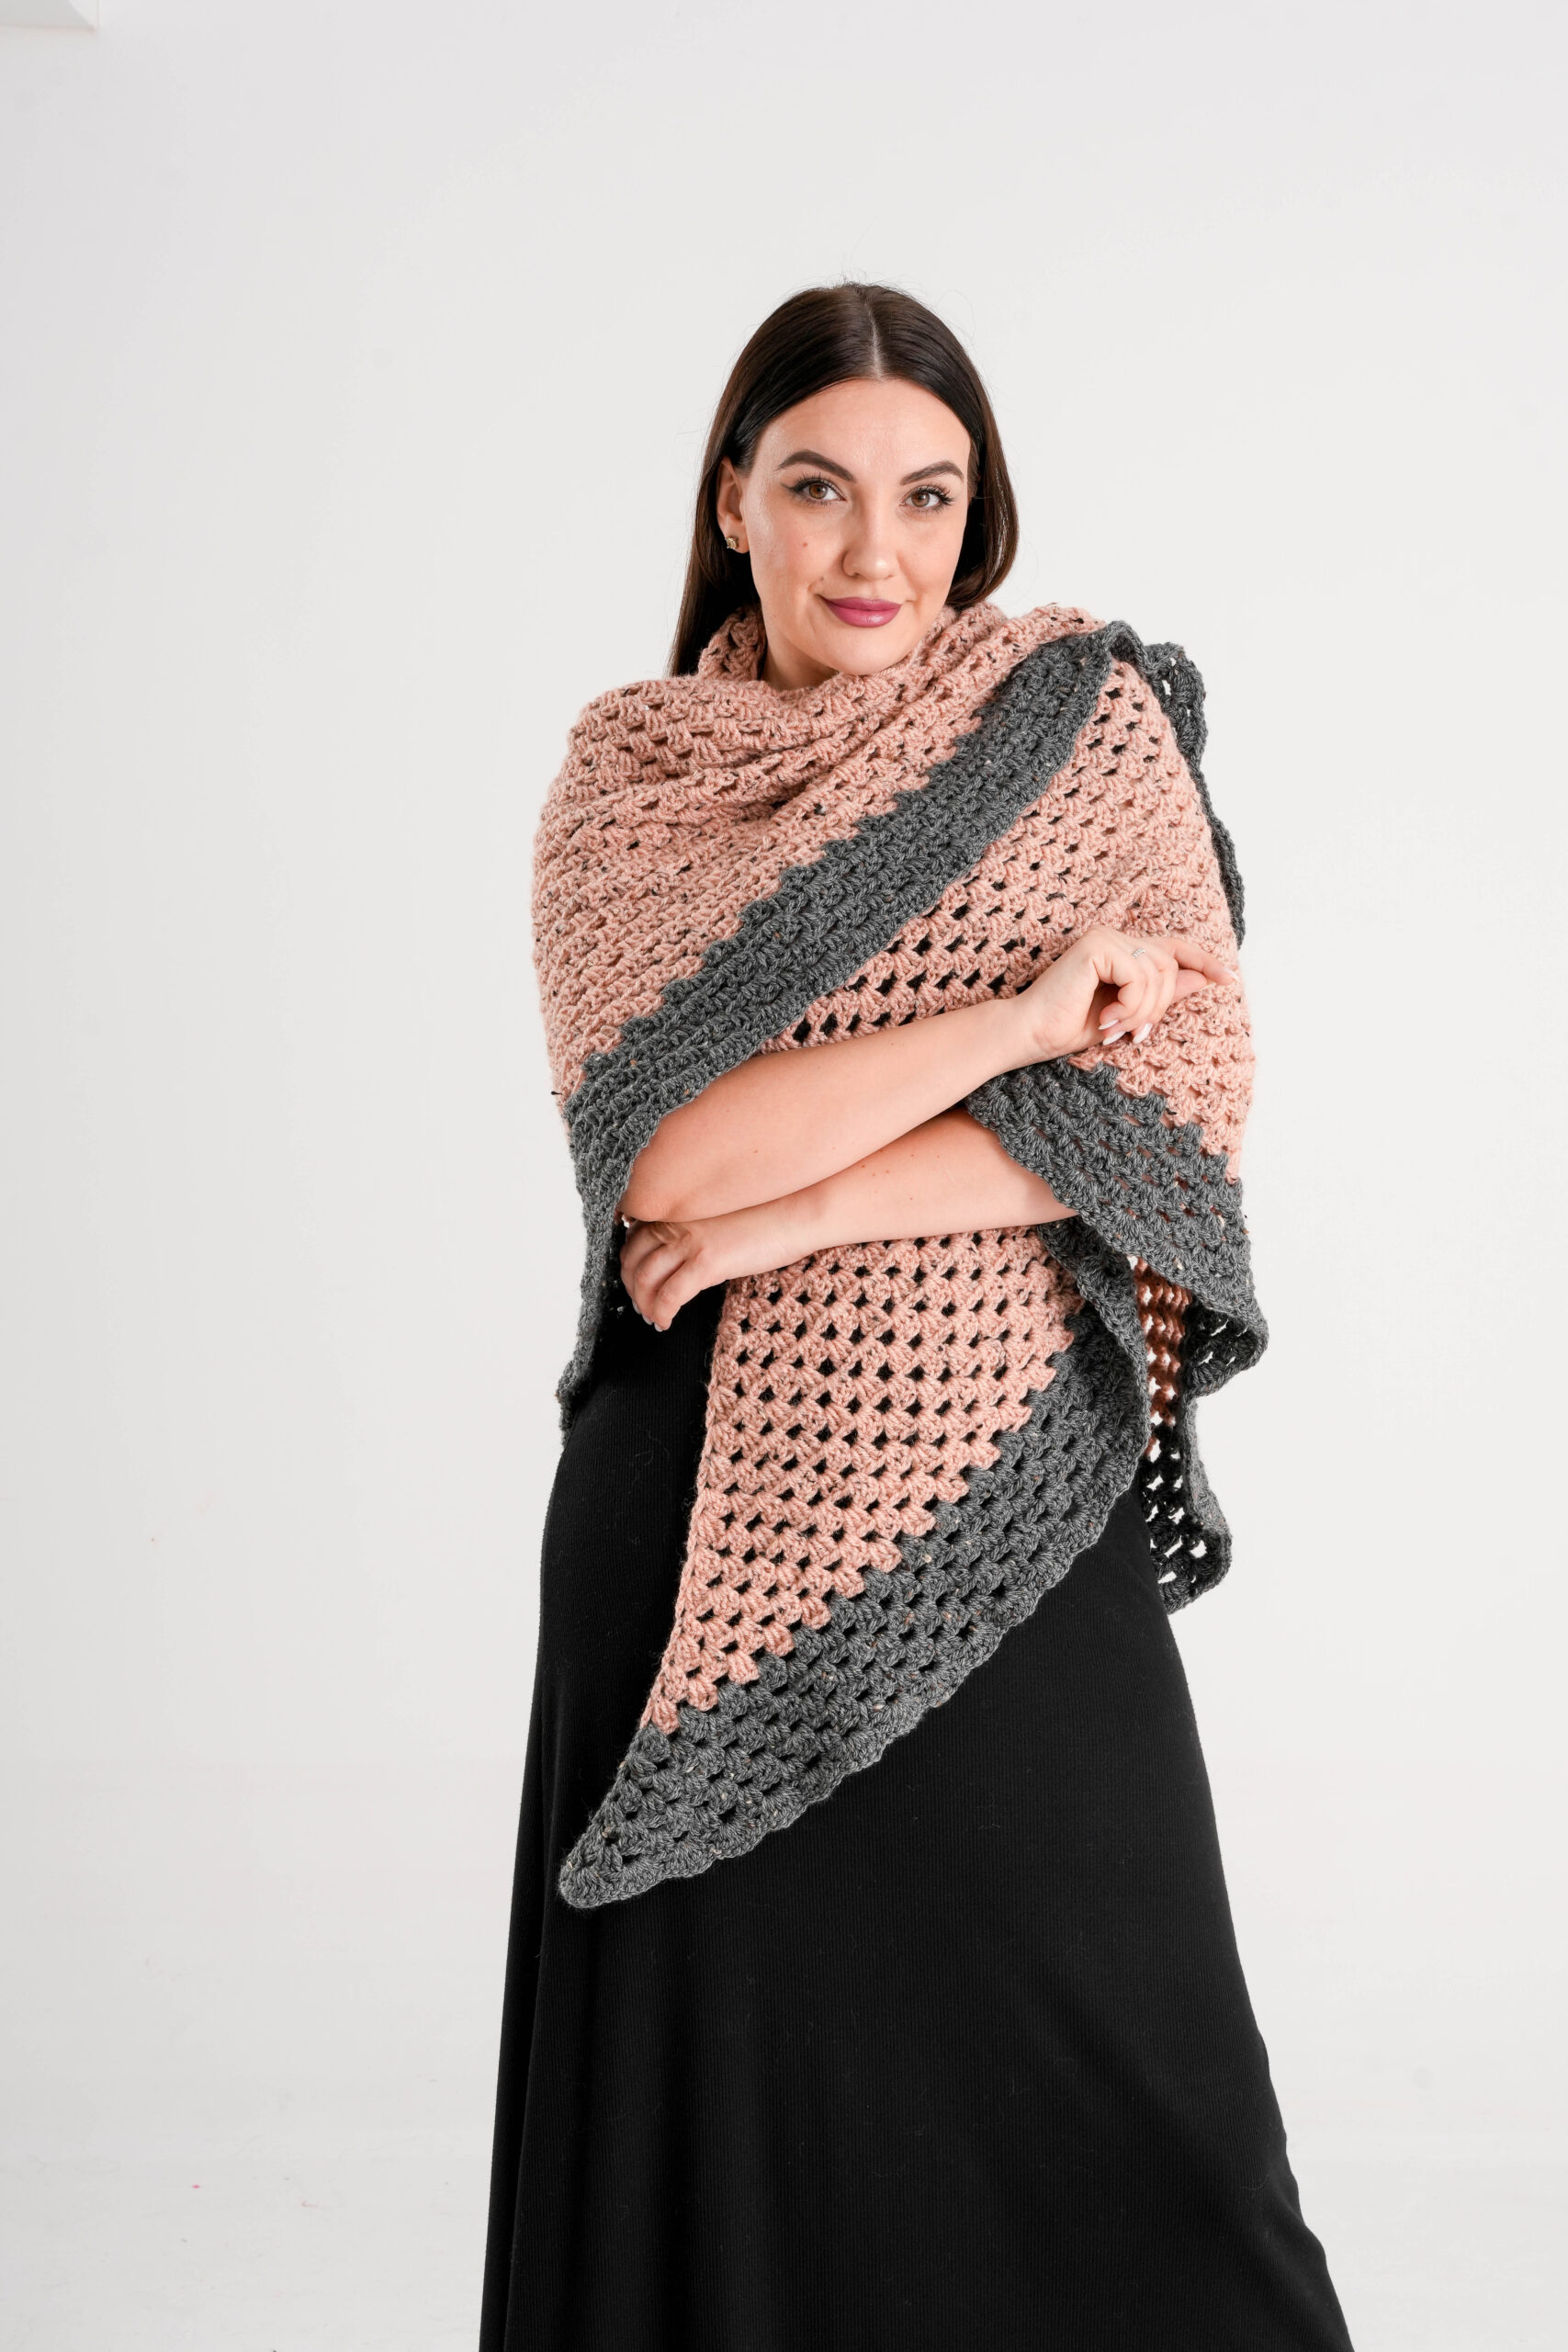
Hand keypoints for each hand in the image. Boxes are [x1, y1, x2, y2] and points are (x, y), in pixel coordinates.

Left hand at [620, 1195, 811, 1330]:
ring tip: (652, 1317)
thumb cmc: (765, 1213)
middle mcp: (675, 1221)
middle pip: (632, 1260)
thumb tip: (679, 1253)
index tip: (635, 1282)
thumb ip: (692, 1227)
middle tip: (641, 1305)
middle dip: (631, 1287)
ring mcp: (688, 1241)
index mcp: (677, 1208)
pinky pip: (670, 1295)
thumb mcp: (716, 1214)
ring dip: (644, 1303)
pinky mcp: (706, 1262)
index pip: (633, 1238)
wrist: (794, 1212)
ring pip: (645, 1279)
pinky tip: (666, 1322)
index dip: (629, 1265)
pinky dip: (661, 1312)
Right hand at [1006, 926, 1238, 1062]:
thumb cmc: (1070, 1027)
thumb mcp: (1129, 1014)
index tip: (1229, 979)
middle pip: (1169, 966)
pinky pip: (1138, 975)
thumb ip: (1162, 994)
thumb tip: (1203, 979)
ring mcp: (1105, 937)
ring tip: (1117, 1031)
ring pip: (1157, 973)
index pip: (1174, 948)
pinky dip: (1130, 1006)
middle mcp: (1114, 937)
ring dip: (1143, 1012)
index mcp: (1121, 950)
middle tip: (1134, 1035)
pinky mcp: (1096, 946)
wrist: (1032, 1034)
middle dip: (1160, 1007)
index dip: (1204, 961)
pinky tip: (1107, 1022)